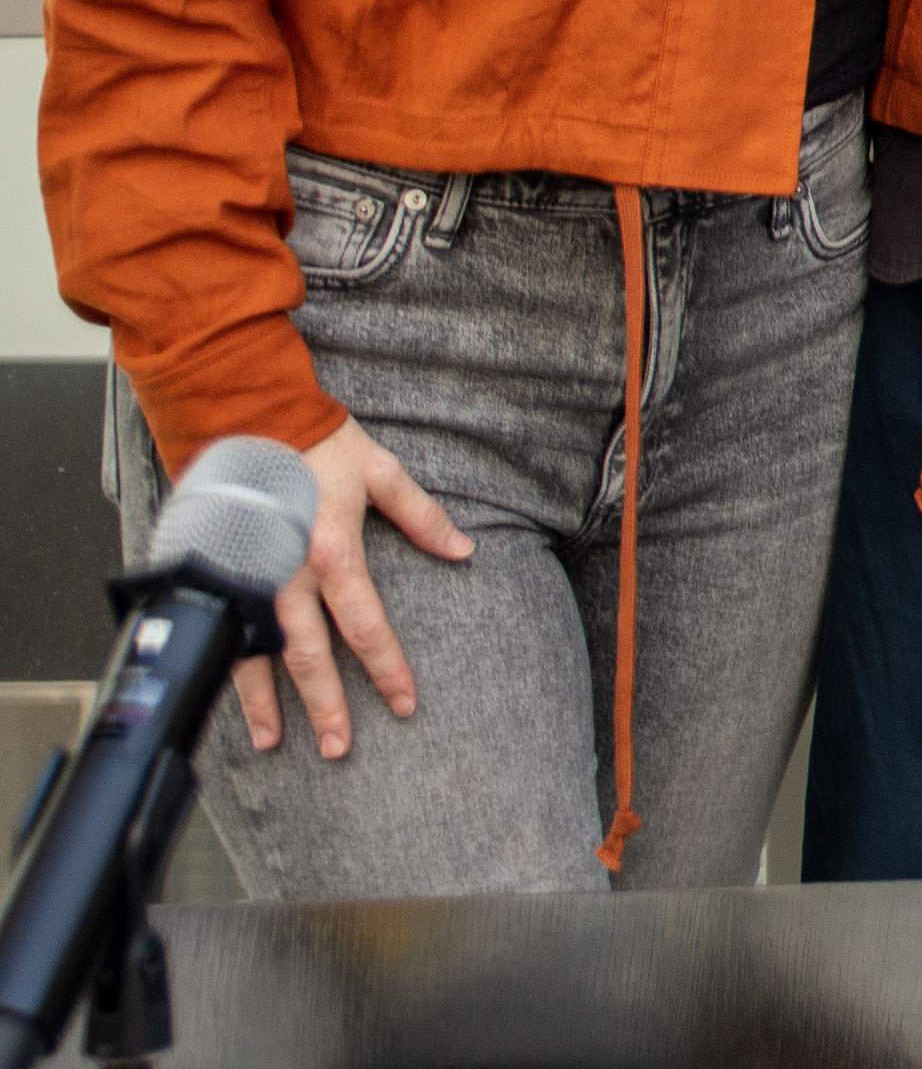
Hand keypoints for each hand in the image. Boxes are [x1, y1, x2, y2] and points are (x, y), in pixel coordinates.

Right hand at [235, 419, 470, 756]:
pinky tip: (231, 697)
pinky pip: (221, 630)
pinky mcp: (217, 571)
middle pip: (309, 655)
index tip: (405, 704)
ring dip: (265, 703)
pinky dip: (226, 667)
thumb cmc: (315, 440)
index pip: (367, 626)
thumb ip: (422, 517)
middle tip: (338, 747)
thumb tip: (466, 551)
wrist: (243, 413)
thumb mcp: (381, 472)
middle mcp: (287, 573)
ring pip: (256, 654)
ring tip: (274, 743)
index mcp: (333, 552)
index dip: (388, 669)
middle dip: (326, 705)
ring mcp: (247, 576)